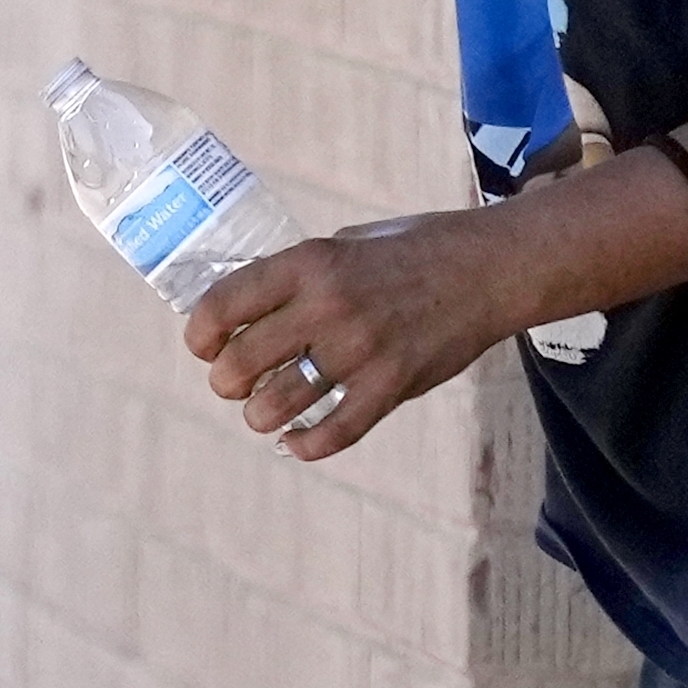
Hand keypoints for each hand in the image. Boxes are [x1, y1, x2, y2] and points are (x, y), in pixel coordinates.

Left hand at [182, 211, 524, 459]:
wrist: (488, 269)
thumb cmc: (415, 250)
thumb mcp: (349, 242)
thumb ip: (302, 277)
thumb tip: (250, 310)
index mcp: (310, 263)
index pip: (222, 305)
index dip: (200, 336)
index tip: (204, 346)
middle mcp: (327, 306)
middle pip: (239, 365)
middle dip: (227, 382)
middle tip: (236, 382)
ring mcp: (360, 350)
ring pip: (274, 406)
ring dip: (260, 415)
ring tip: (266, 410)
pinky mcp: (391, 386)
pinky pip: (331, 434)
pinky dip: (304, 446)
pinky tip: (296, 441)